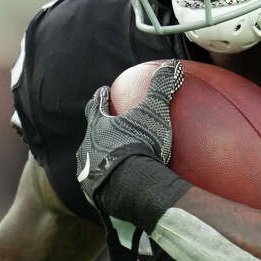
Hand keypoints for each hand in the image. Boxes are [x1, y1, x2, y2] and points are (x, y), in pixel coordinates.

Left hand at [76, 59, 183, 205]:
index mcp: (98, 126)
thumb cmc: (141, 144)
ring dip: (100, 161)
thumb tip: (172, 64)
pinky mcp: (95, 196)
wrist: (131, 187)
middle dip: (97, 132)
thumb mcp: (154, 112)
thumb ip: (161, 88)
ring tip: (112, 164)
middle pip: (90, 135)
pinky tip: (119, 190)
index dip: (99, 98)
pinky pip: (101, 188)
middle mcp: (87, 148)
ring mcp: (88, 174)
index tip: (101, 91)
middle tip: (106, 130)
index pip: (95, 106)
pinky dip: (109, 185)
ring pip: (91, 163)